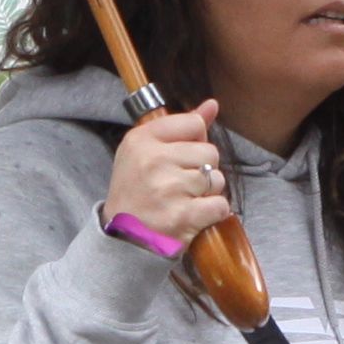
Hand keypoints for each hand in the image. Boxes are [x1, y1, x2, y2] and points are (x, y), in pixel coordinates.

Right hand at [104, 102, 235, 245]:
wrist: (123, 238)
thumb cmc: (137, 191)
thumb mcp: (145, 151)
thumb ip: (181, 126)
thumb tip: (213, 104)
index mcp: (141, 140)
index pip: (193, 124)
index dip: (194, 142)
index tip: (179, 157)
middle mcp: (154, 161)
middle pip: (209, 152)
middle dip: (202, 169)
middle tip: (181, 184)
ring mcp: (169, 189)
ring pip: (216, 179)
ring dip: (207, 192)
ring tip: (184, 200)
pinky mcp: (183, 216)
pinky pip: (220, 205)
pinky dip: (213, 213)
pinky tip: (194, 216)